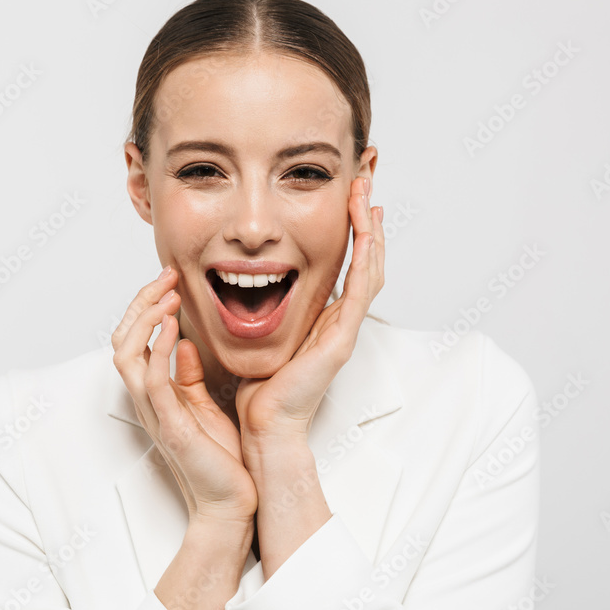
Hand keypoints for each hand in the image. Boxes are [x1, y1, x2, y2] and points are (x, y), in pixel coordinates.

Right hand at [111, 268, 257, 524]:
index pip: (134, 340)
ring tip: (167, 294)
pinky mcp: (170, 425)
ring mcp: (154, 412)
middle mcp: (147, 400)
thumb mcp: (203, 404)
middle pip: (122, 340)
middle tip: (166, 275)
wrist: (231, 500)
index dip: (145, 306)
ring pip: (127, 355)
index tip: (169, 280)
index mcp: (154, 393)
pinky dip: (157, 348)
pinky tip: (172, 326)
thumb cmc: (219, 457)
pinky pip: (153, 380)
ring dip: (144, 319)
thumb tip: (181, 342)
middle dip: (140, 302)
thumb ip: (188, 375)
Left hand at [236, 175, 384, 449]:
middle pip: (366, 260)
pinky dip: (366, 259)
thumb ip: (261, 307)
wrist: (266, 426)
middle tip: (364, 184)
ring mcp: (345, 329)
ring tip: (368, 196)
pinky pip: (361, 291)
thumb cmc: (260, 388)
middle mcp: (341, 320)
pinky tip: (367, 233)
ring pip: (370, 269)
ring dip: (370, 230)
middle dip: (365, 220)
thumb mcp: (260, 334)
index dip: (350, 231)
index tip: (347, 197)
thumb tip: (239, 276)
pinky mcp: (343, 340)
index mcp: (324, 318)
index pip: (346, 265)